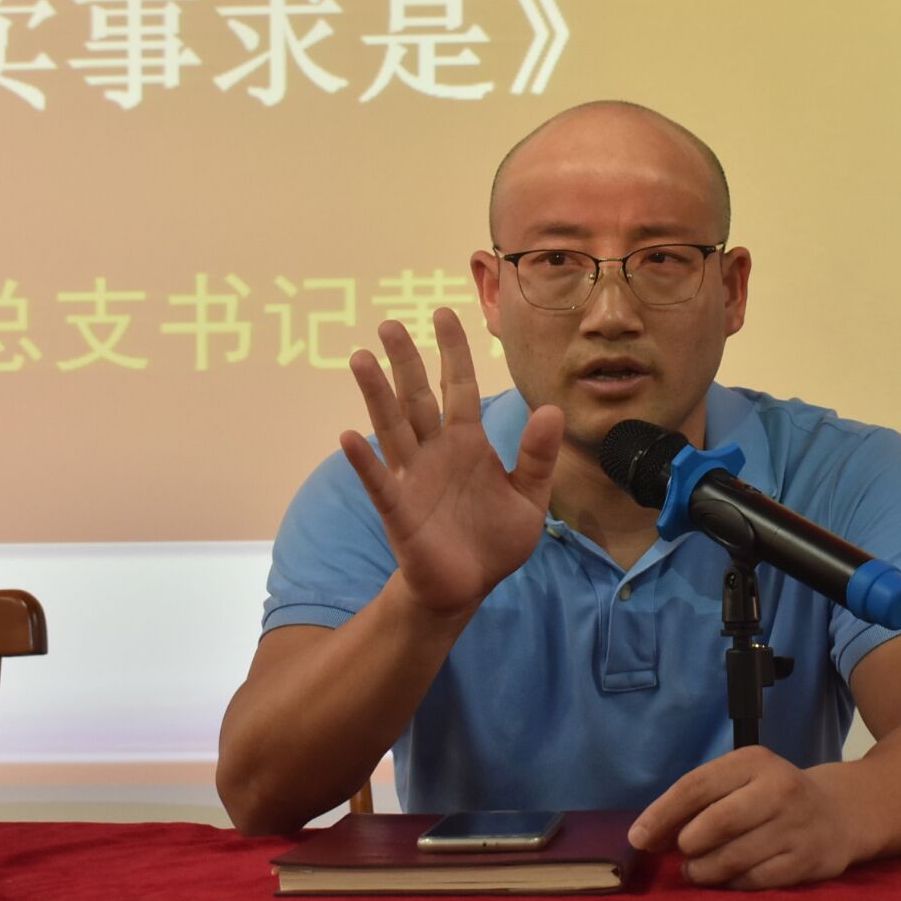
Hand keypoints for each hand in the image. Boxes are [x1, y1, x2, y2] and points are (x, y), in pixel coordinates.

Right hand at [338, 308, 563, 616]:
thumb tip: (550, 409)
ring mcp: (413, 477)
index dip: (452, 352)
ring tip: (361, 358)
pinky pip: (380, 481)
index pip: (458, 386)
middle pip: (416, 396)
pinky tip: (349, 436)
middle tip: (390, 323)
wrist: (470, 587)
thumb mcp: (529, 497)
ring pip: (392, 427)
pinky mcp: (399, 510)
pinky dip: (364, 460)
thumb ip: (537, 455)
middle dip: (405, 360)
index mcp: (467, 442)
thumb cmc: (495, 539)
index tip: (444, 313)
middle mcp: (435, 451)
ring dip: (376, 394)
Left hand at [627, 746, 862, 889]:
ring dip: (704, 871)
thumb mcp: (741, 780)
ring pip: (733, 857)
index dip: (661, 815)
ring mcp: (795, 826)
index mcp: (753, 761)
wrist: (839, 813)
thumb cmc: (772, 797)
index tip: (637, 838)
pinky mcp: (807, 860)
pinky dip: (732, 884)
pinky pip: (755, 880)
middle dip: (686, 844)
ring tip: (697, 871)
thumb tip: (648, 836)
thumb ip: (700, 800)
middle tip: (680, 855)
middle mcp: (778, 789)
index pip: (696, 786)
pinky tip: (727, 879)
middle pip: (714, 823)